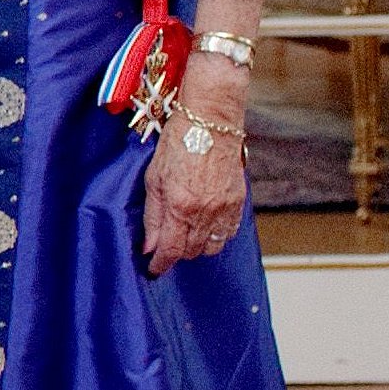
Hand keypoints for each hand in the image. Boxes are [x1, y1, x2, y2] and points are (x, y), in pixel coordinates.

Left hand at [143, 111, 246, 276]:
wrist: (211, 120)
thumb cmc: (178, 142)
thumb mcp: (154, 178)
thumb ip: (152, 216)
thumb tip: (149, 246)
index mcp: (180, 206)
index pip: (170, 250)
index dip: (160, 265)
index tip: (154, 269)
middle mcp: (205, 212)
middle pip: (191, 252)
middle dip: (177, 252)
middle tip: (167, 243)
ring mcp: (224, 208)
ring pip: (212, 247)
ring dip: (198, 246)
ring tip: (187, 234)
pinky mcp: (238, 201)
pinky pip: (229, 233)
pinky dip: (217, 235)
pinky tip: (206, 225)